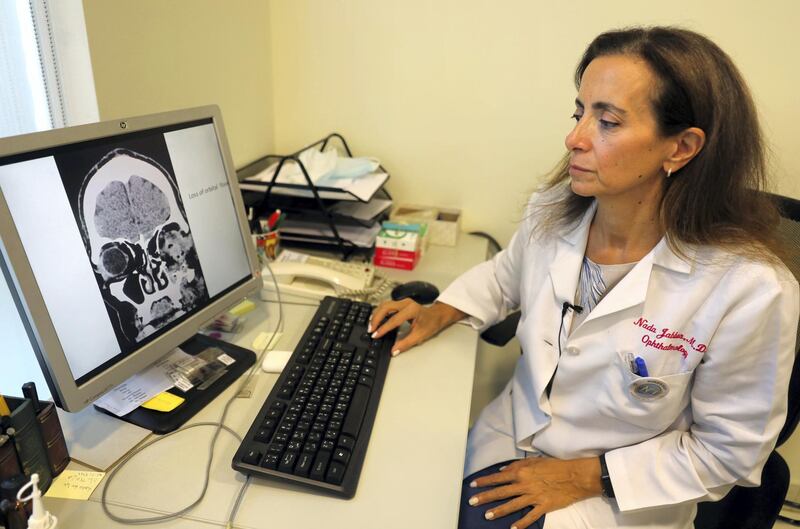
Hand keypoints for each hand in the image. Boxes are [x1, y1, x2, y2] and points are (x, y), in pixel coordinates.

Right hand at [369, 299, 464, 355]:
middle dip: (376, 318)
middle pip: (386, 307)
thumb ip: (406, 344)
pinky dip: (379, 313)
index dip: (383, 328)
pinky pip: (386, 306)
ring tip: (371, 326)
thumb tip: (394, 351)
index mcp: (412, 310)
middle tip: (370, 330)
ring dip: (376, 315)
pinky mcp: (400, 303)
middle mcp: (406, 303)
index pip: (394, 319)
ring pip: (384, 305)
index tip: (376, 335)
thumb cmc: (431, 324)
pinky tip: (376, 320)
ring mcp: (403, 302)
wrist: (437, 316)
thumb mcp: (420, 336)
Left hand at [467, 457, 601, 527]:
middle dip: (485, 497)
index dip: (485, 481)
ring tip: (487, 515)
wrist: (574, 476)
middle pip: (501, 491)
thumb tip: (501, 471)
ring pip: (512, 504)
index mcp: (521, 472)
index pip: (498, 477)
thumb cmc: (554, 466)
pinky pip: (530, 516)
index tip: (473, 485)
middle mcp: (524, 484)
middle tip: (472, 502)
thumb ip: (517, 465)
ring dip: (499, 511)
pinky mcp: (543, 506)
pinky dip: (522, 523)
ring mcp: (534, 496)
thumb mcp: (534, 460)